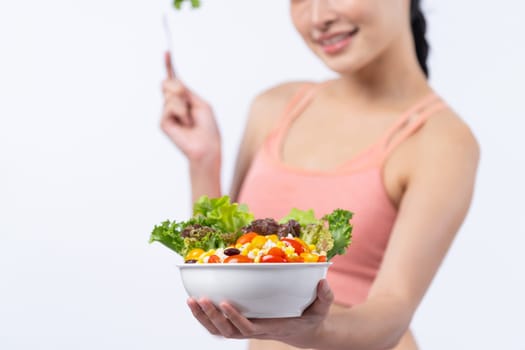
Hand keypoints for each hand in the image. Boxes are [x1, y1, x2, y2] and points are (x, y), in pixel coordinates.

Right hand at [161, 52, 220, 162]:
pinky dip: (181, 113)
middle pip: (169, 82)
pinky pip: (170, 106)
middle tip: (190, 105)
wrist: (207, 146)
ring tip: (190, 120)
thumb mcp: (200, 103)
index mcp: (184, 99)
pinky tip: (185, 124)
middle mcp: (173, 104)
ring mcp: (167, 113)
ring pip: (170, 94)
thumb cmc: (208, 127)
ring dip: (184, 105)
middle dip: (180, 88)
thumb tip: (172, 82)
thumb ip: (186, 91)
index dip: (169, 66)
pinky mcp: (163, 122)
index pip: (174, 80)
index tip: (166, 52)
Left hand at [187, 280, 333, 347]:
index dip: (236, 318)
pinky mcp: (241, 325)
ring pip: (219, 332)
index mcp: (272, 327)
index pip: (250, 328)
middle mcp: (256, 330)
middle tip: (202, 299)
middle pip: (228, 332)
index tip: (225, 302)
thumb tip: (322, 283)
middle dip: (214, 317)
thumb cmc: (311, 317)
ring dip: (204, 318)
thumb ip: (324, 297)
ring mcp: (246, 329)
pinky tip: (195, 303)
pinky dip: (205, 318)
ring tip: (191, 301)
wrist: (304, 332)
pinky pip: (219, 327)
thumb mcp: (322, 309)